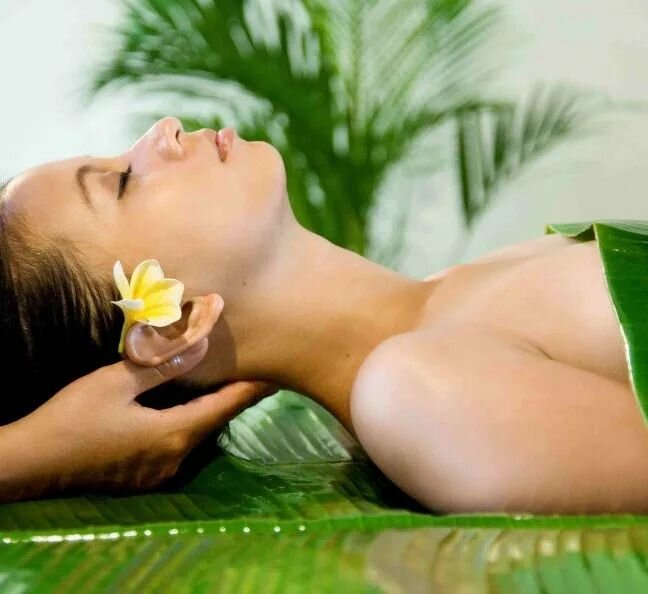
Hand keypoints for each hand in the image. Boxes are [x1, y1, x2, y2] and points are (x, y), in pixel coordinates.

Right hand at [0, 340, 276, 500]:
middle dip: (236, 397)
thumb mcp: (116, 383)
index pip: (226, 407)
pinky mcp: (145, 475)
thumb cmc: (74, 417)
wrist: (32, 463)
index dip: (252, 389)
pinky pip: (180, 443)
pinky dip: (192, 422)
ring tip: (229, 384)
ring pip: (198, 433)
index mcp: (174, 434)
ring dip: (213, 409)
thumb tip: (201, 344)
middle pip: (216, 421)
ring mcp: (160, 471)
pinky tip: (190, 407)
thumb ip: (162, 365)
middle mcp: (176, 457)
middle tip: (256, 372)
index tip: (276, 373)